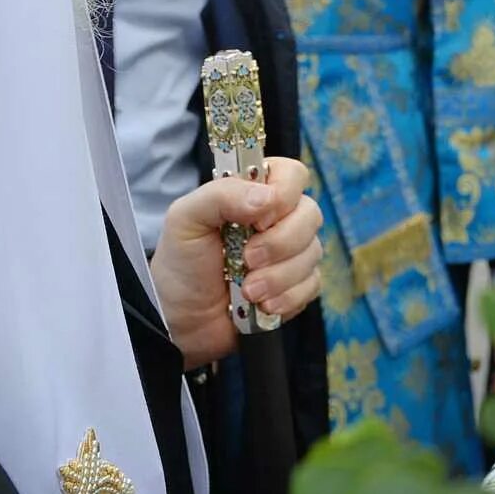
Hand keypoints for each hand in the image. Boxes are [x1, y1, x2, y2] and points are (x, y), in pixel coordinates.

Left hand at [151, 157, 322, 370]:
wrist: (181, 318)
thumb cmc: (182, 262)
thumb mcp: (186, 218)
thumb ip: (222, 195)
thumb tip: (268, 197)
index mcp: (254, 192)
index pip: (293, 174)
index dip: (284, 194)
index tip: (258, 219)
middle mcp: (279, 218)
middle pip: (311, 214)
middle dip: (279, 243)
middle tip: (247, 259)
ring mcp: (291, 253)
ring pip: (313, 253)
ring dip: (278, 276)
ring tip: (247, 290)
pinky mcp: (297, 286)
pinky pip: (312, 285)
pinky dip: (286, 298)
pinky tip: (261, 305)